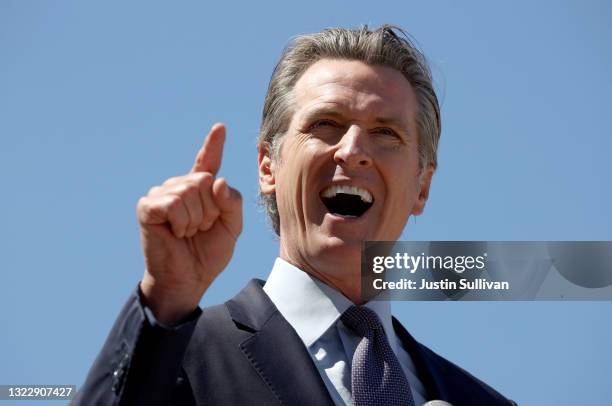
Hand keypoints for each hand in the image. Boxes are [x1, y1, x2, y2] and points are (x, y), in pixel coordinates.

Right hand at [137, 123, 242, 324]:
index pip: (207, 163)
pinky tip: (176, 232)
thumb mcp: (232, 228)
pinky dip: (182, 221)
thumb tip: (217, 180)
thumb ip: (232, 203)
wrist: (188, 280)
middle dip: (210, 211)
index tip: (220, 127)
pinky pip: (174, 202)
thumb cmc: (207, 254)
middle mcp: (179, 188)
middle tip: (199, 230)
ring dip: (196, 219)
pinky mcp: (148, 207)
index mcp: (199, 192)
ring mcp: (161, 195)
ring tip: (187, 233)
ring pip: (190, 191)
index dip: (213, 145)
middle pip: (204, 180)